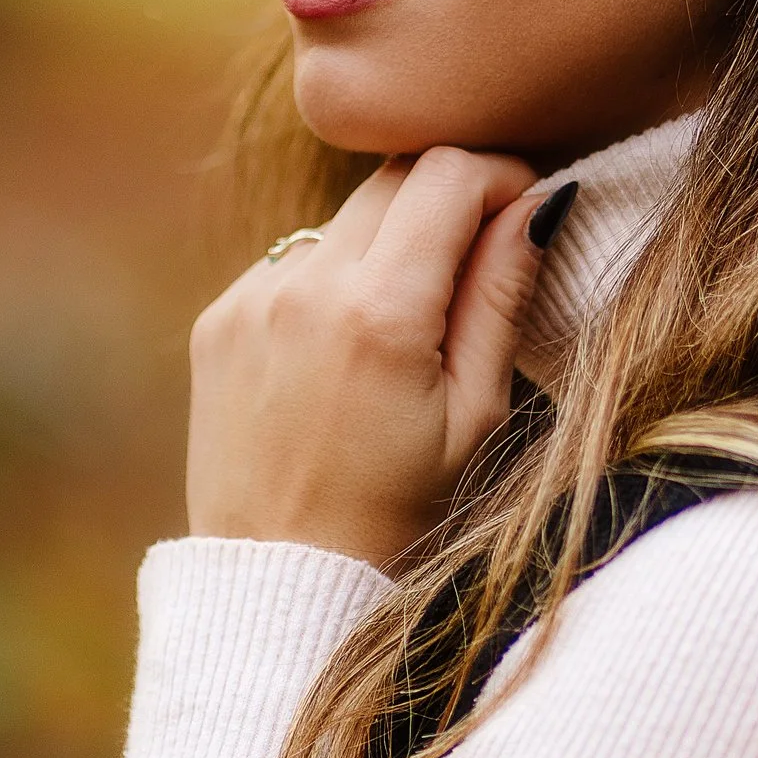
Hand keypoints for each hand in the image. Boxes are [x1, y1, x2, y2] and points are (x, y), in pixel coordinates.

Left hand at [187, 148, 550, 568]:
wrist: (280, 585)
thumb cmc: (400, 518)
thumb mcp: (476, 417)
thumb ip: (502, 296)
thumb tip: (540, 203)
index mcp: (378, 313)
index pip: (446, 172)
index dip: (500, 177)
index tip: (524, 217)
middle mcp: (302, 288)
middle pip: (392, 178)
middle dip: (448, 201)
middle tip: (481, 264)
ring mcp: (250, 301)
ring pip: (342, 220)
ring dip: (388, 245)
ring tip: (409, 333)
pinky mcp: (217, 322)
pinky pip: (293, 265)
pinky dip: (333, 286)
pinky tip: (347, 360)